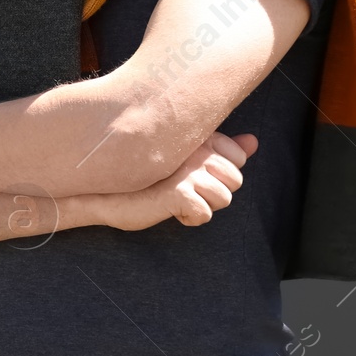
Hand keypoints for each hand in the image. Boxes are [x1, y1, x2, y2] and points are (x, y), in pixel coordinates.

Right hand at [94, 131, 257, 231]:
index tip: (192, 174)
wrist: (103, 194)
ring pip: (224, 197)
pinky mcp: (178, 192)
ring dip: (202, 205)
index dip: (220, 174)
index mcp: (197, 137)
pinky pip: (205, 213)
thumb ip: (221, 150)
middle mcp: (194, 150)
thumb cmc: (144, 179)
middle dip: (214, 192)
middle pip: (235, 180)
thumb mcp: (186, 161)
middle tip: (183, 189)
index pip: (237, 159)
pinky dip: (189, 218)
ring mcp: (186, 171)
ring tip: (176, 198)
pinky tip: (170, 210)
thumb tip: (253, 141)